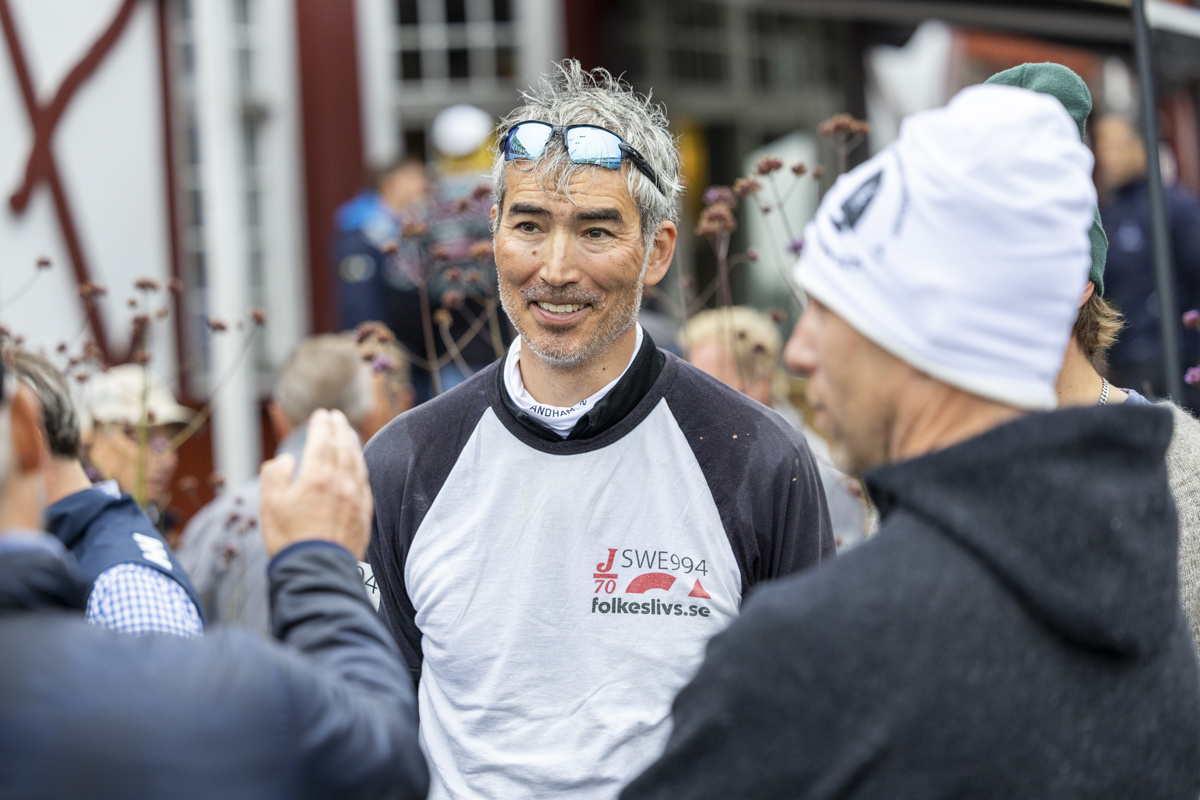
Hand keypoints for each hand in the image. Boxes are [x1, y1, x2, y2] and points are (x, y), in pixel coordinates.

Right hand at [260, 409, 373, 559]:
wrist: (316, 571)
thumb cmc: (289, 538)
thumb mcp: (270, 503)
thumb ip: (276, 474)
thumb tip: (287, 459)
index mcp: (318, 476)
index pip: (323, 440)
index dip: (322, 425)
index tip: (321, 415)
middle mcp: (342, 482)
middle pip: (344, 447)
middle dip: (340, 429)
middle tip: (338, 417)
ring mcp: (356, 497)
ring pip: (358, 462)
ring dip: (353, 444)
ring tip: (349, 434)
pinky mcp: (364, 513)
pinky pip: (365, 481)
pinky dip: (361, 467)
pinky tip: (358, 466)